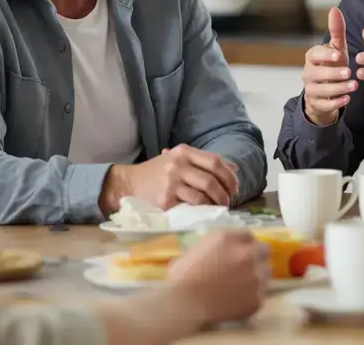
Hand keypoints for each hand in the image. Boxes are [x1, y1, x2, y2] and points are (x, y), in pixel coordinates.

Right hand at [100, 144, 239, 211]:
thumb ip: (203, 163)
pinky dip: (203, 209)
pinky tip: (205, 211)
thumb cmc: (157, 173)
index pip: (215, 161)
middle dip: (225, 192)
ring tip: (219, 207)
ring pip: (204, 193)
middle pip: (212, 179)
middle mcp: (178, 164)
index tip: (235, 186)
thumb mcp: (178, 160)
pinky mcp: (166, 198)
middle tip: (228, 200)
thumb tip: (233, 169)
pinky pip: (192, 205)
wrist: (128, 183)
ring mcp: (172, 181)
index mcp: (183, 152)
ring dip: (216, 203)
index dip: (229, 175)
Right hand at [166, 229, 268, 324]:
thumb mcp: (197, 249)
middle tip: (246, 268)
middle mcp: (246, 254)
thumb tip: (227, 250)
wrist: (183, 303)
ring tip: (243, 286)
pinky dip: (253, 297)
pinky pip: (262, 294)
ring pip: (266, 273)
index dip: (244, 244)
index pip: (248, 235)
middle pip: (264, 250)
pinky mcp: (257, 299)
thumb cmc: (182, 277)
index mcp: (228, 239)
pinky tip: (240, 301)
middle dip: (256, 257)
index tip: (241, 252)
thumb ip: (218, 245)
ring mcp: (254, 277)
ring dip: (257, 277)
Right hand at [301, 7, 357, 124]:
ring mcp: (311, 89)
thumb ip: (336, 31)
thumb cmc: (332, 66)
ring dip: (338, 88)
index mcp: (312, 58)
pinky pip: (325, 104)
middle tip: (348, 72)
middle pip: (317, 74)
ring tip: (353, 86)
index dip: (325, 55)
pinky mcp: (317, 103)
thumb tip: (335, 9)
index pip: (314, 54)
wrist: (324, 92)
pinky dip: (336, 102)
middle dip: (333, 73)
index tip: (338, 55)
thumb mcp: (336, 49)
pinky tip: (347, 99)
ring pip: (322, 90)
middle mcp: (308, 73)